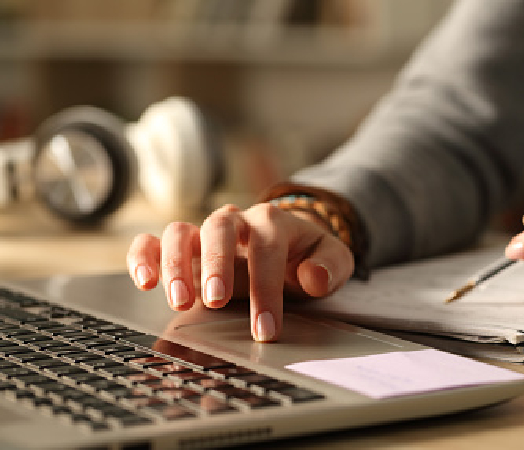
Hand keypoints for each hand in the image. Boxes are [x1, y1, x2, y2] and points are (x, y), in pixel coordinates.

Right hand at [126, 203, 354, 341]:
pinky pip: (153, 241)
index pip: (267, 248)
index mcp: (273, 221)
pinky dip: (143, 256)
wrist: (291, 246)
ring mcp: (205, 233)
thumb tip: (313, 277)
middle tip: (216, 301)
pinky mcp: (184, 247)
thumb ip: (330, 266)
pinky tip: (145, 282)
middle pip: (219, 228)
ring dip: (176, 264)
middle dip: (216, 264)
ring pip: (180, 231)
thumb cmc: (308, 256)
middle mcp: (235, 221)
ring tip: (179, 300)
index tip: (265, 328)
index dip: (266, 289)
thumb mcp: (333, 259)